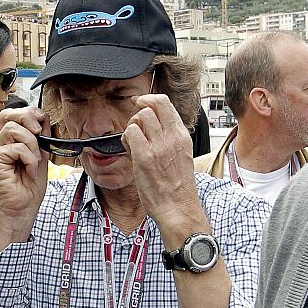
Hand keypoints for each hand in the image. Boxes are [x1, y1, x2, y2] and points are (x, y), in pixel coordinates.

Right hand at [0, 106, 49, 238]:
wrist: (24, 208)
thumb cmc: (29, 187)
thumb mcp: (40, 156)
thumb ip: (41, 137)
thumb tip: (44, 118)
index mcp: (9, 141)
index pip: (13, 114)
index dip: (29, 112)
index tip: (43, 122)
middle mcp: (0, 143)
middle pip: (8, 114)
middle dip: (27, 118)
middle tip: (39, 133)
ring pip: (14, 130)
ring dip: (32, 145)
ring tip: (34, 161)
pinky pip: (16, 148)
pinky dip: (29, 159)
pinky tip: (30, 171)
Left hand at [123, 95, 208, 241]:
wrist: (178, 208)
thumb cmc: (177, 187)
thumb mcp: (181, 155)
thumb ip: (170, 138)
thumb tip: (154, 125)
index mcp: (182, 136)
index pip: (166, 103)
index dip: (149, 99)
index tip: (140, 102)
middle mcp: (172, 137)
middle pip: (151, 105)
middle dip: (138, 112)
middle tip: (135, 126)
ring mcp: (158, 145)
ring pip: (139, 117)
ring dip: (131, 126)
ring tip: (133, 142)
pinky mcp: (145, 156)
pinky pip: (130, 133)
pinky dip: (126, 139)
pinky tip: (129, 150)